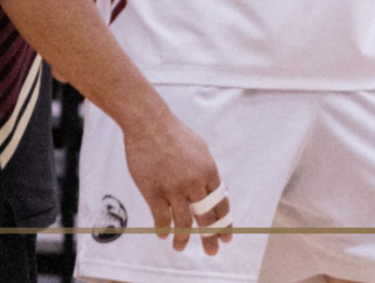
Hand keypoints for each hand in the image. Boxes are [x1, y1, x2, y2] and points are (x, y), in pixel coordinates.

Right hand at [122, 108, 230, 255]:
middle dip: (210, 237)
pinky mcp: (154, 190)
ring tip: (179, 248)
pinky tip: (163, 235)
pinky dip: (163, 229)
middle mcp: (194, 182)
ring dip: (183, 239)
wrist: (149, 123)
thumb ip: (207, 172)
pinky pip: (161, 218)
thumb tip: (217, 190)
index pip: (220, 204)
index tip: (226, 237)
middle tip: (212, 251)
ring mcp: (173, 188)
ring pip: (183, 223)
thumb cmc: (174, 134)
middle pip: (206, 218)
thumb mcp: (200, 149)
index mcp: (208, 171)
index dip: (224, 223)